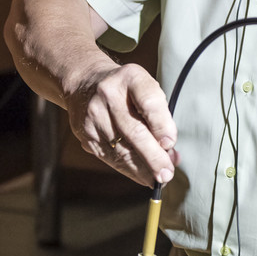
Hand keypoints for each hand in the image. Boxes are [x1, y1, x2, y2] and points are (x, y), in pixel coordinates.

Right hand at [66, 61, 177, 186]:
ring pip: (121, 149)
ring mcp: (94, 115)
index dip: (161, 124)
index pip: (149, 101)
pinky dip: (129, 170)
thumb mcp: (145, 89)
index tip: (170, 143)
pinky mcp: (86, 134)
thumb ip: (160, 117)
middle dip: (153, 157)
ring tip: (158, 178)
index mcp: (130, 77)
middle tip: (167, 173)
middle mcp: (108, 94)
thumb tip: (171, 153)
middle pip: (134, 131)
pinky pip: (110, 158)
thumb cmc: (127, 91)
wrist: (85, 83)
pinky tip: (143, 176)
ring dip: (143, 168)